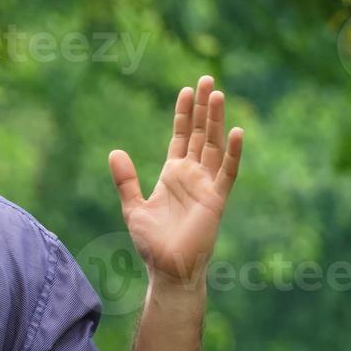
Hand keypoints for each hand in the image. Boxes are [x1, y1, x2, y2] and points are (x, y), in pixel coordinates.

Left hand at [108, 74, 243, 286]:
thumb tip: (114, 151)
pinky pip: (227, 173)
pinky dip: (232, 153)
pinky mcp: (216, 200)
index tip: (186, 90)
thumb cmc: (152, 243)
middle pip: (200, 134)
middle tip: (206, 80)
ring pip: (213, 146)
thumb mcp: (133, 207)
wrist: (167, 270)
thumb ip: (125, 180)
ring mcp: (206, 186)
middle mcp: (192, 176)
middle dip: (202, 108)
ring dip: (216, 121)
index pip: (181, 137)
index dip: (184, 114)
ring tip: (217, 94)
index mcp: (173, 175)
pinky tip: (236, 132)